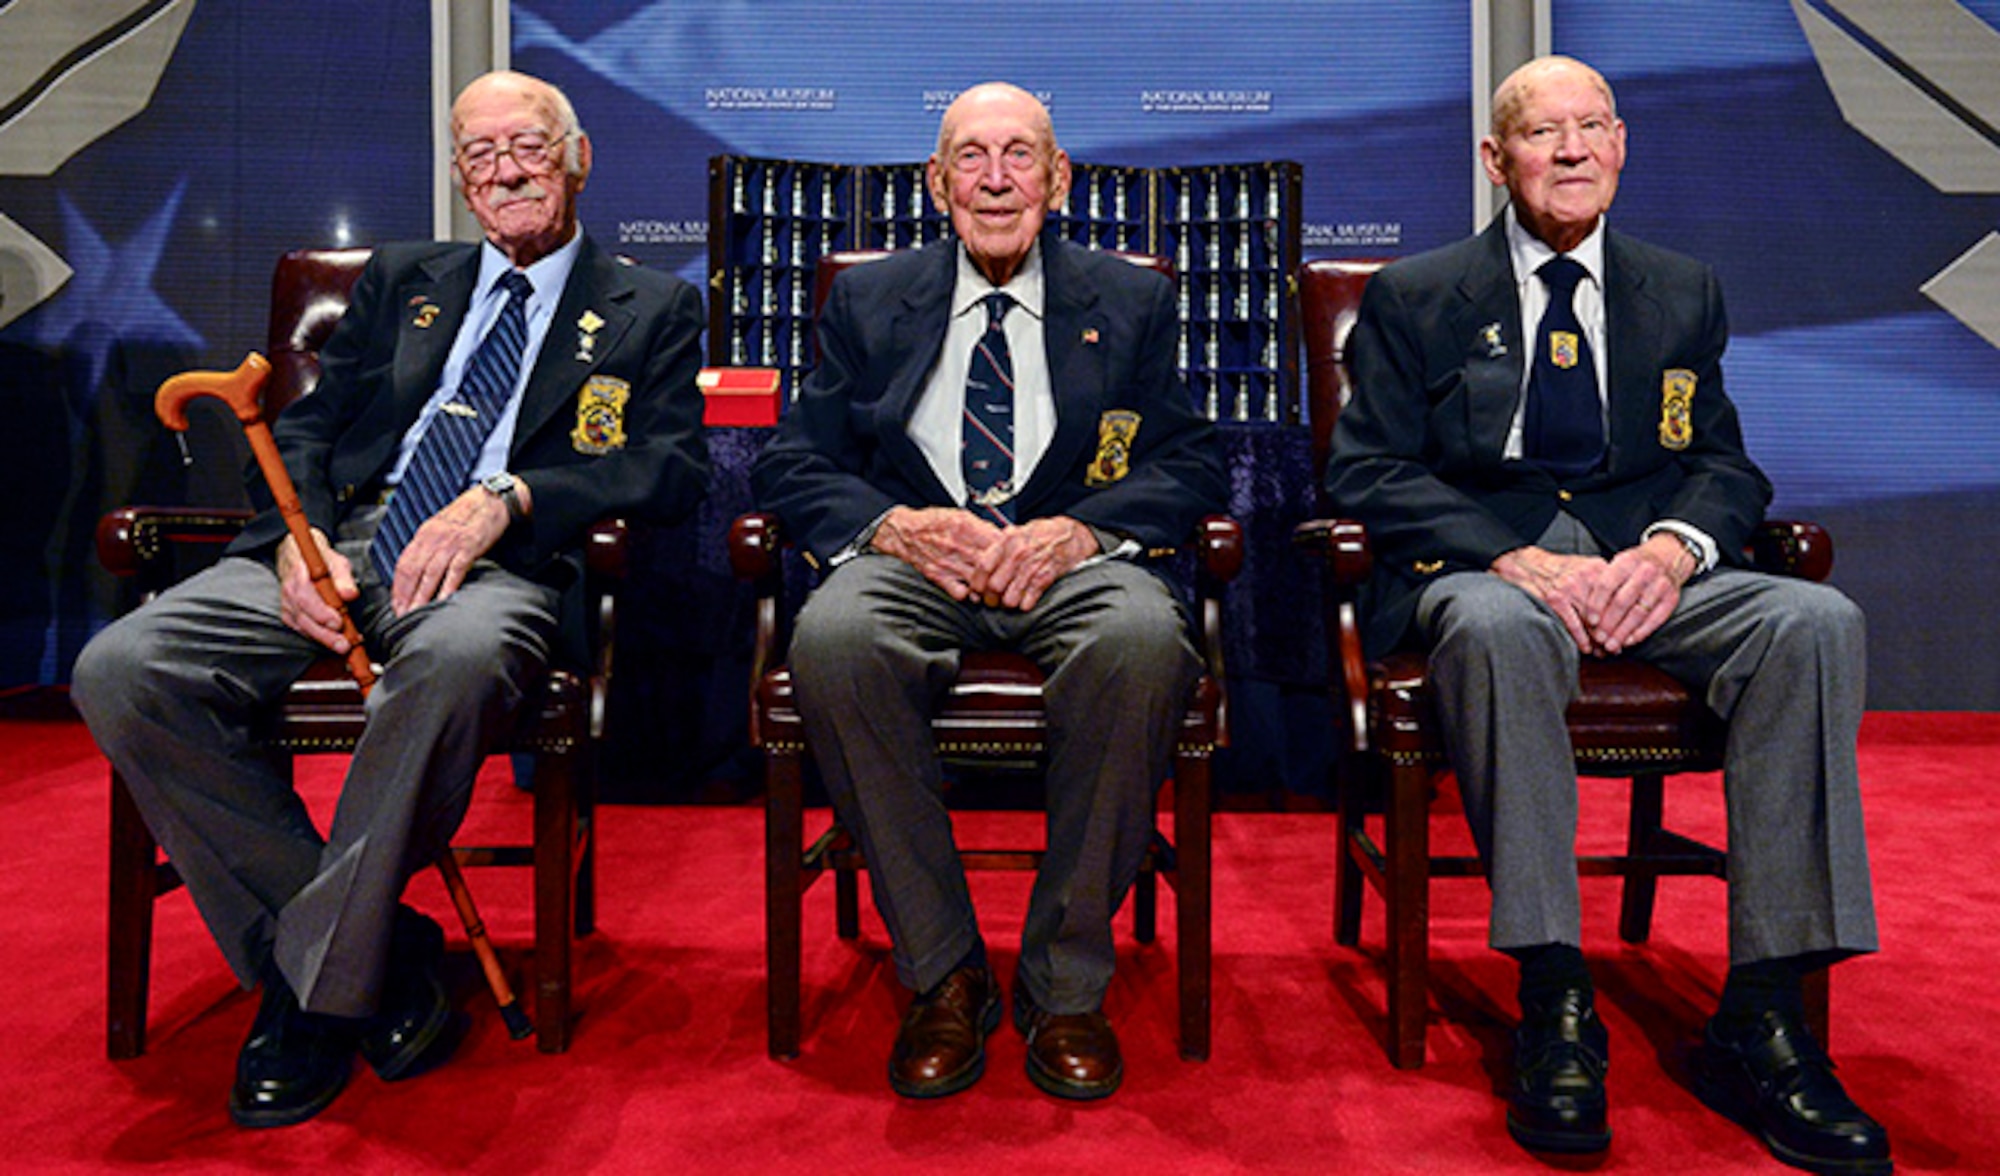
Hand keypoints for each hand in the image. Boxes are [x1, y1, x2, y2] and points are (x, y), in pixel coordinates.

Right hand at [276, 528, 358, 652]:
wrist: (299, 558)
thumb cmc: (320, 561)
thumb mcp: (336, 562)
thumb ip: (343, 578)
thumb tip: (350, 594)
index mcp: (299, 576)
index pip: (306, 598)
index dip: (321, 613)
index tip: (338, 623)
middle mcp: (290, 592)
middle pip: (304, 618)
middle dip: (325, 634)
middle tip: (344, 644)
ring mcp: (288, 605)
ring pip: (303, 627)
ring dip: (323, 639)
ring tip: (343, 646)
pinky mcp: (290, 615)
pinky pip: (302, 630)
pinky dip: (318, 638)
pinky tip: (333, 641)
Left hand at [384, 486, 512, 615]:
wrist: (491, 499)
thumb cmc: (468, 515)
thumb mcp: (442, 527)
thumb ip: (430, 546)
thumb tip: (419, 569)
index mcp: (425, 533)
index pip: (404, 563)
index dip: (398, 586)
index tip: (396, 604)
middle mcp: (434, 538)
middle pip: (413, 571)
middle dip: (405, 595)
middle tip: (402, 614)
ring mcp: (451, 542)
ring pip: (430, 573)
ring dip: (422, 596)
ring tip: (417, 613)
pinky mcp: (469, 546)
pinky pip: (455, 570)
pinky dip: (447, 587)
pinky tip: (443, 601)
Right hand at [869, 505, 1005, 599]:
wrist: (905, 533)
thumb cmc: (932, 523)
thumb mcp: (960, 515)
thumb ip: (982, 527)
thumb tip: (1002, 535)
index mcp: (966, 528)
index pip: (998, 543)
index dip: (1010, 551)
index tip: (1014, 556)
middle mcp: (959, 546)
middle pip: (992, 565)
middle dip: (1004, 573)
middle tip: (1010, 578)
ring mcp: (950, 564)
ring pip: (980, 583)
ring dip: (990, 588)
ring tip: (995, 589)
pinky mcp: (939, 577)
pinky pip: (961, 593)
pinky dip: (970, 596)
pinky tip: (974, 592)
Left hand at [969, 516, 1098, 610]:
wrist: (1072, 535)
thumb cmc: (1043, 534)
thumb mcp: (1018, 531)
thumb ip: (999, 545)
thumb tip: (980, 562)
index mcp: (1008, 541)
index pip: (983, 566)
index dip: (977, 583)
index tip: (977, 591)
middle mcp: (1019, 553)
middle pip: (994, 586)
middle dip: (991, 598)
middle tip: (992, 600)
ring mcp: (1033, 566)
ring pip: (1010, 598)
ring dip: (1008, 604)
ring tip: (1009, 601)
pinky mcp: (1046, 578)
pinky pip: (1028, 601)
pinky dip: (1024, 605)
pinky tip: (1025, 601)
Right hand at [1489, 545, 1612, 653]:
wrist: (1528, 564)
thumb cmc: (1558, 569)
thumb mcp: (1586, 566)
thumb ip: (1603, 581)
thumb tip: (1623, 603)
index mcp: (1598, 568)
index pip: (1618, 597)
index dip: (1624, 619)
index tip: (1627, 633)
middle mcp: (1587, 576)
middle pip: (1608, 611)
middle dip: (1613, 633)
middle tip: (1617, 647)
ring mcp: (1570, 588)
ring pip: (1592, 621)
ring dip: (1599, 641)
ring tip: (1603, 652)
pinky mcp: (1555, 599)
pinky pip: (1573, 624)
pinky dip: (1581, 639)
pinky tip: (1586, 648)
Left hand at [1584, 534, 1691, 653]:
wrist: (1668, 557)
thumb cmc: (1635, 566)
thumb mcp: (1618, 565)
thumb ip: (1603, 584)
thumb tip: (1586, 614)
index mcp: (1626, 561)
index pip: (1606, 585)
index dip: (1596, 605)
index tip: (1590, 621)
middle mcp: (1645, 572)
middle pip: (1622, 602)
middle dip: (1608, 623)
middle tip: (1598, 638)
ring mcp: (1661, 585)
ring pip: (1638, 613)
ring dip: (1622, 632)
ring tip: (1611, 645)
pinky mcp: (1672, 598)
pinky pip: (1655, 620)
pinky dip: (1640, 633)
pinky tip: (1628, 641)